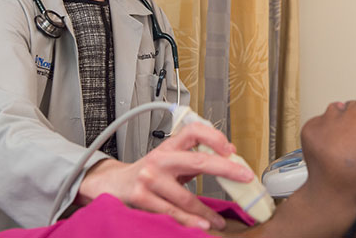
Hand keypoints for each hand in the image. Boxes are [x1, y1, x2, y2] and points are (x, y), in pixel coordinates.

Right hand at [76, 122, 255, 229]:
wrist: (111, 184)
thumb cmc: (147, 172)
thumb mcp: (169, 160)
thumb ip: (192, 160)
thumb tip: (225, 161)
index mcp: (169, 146)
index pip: (194, 131)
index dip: (214, 136)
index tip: (231, 149)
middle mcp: (160, 158)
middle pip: (197, 160)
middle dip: (225, 169)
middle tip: (244, 177)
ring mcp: (150, 178)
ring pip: (186, 196)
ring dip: (206, 211)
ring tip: (218, 219)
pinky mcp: (142, 198)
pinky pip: (171, 212)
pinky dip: (188, 221)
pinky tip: (201, 225)